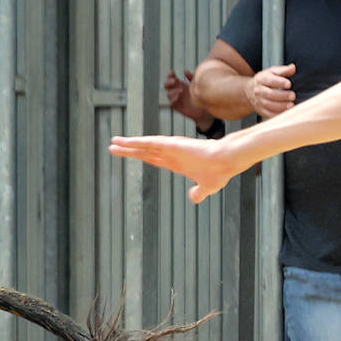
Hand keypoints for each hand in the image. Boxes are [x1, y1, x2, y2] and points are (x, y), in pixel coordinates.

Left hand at [108, 134, 235, 203]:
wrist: (228, 161)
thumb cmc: (220, 172)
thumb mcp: (207, 187)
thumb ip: (198, 192)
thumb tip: (194, 198)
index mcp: (176, 163)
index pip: (153, 159)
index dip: (140, 157)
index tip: (129, 155)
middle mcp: (171, 154)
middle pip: (144, 151)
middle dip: (128, 150)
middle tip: (113, 147)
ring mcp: (170, 148)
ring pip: (144, 146)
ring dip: (128, 144)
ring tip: (113, 142)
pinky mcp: (172, 144)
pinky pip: (151, 143)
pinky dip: (137, 142)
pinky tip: (126, 141)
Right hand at [163, 70, 215, 129]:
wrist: (203, 109)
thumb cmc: (200, 95)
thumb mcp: (196, 84)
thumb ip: (191, 77)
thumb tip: (185, 71)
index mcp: (180, 84)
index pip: (171, 78)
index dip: (170, 75)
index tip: (173, 73)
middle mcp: (176, 91)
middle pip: (166, 85)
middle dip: (168, 82)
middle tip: (174, 81)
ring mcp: (176, 99)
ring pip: (168, 94)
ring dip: (173, 91)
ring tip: (181, 90)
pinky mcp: (177, 106)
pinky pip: (171, 103)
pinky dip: (173, 100)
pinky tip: (179, 96)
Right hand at [244, 63, 296, 117]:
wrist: (250, 90)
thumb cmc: (265, 80)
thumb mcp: (272, 72)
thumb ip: (283, 70)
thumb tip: (292, 68)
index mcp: (262, 79)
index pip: (270, 80)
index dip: (280, 82)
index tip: (289, 84)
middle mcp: (259, 90)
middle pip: (269, 94)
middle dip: (281, 96)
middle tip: (292, 96)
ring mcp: (258, 101)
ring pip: (268, 105)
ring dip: (280, 106)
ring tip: (290, 105)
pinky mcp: (260, 110)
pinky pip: (268, 114)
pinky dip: (277, 114)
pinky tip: (285, 112)